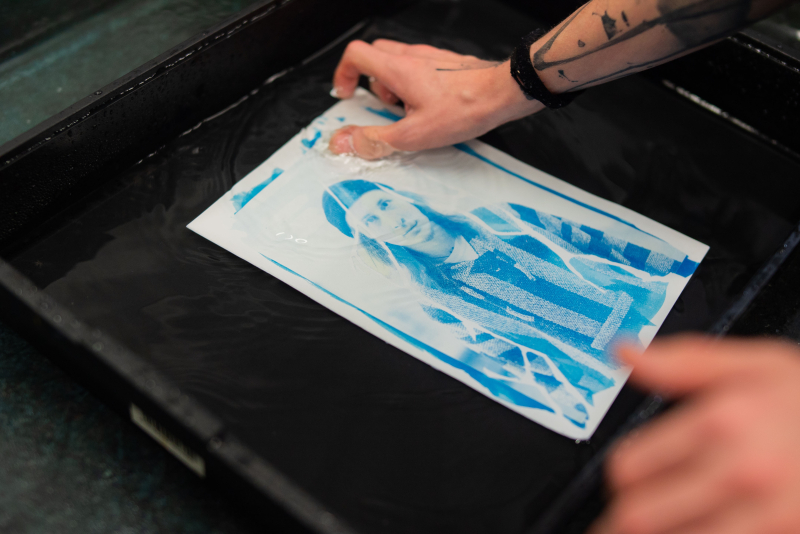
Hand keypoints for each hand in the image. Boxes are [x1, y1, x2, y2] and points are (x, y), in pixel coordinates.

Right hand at [328, 39, 543, 158]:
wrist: (505, 92)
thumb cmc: (465, 108)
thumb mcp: (413, 134)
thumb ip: (376, 139)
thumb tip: (344, 142)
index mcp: (397, 69)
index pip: (355, 54)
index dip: (343, 74)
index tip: (346, 95)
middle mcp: (412, 56)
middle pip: (375, 55)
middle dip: (370, 82)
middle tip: (381, 106)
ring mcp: (431, 57)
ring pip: (398, 61)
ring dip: (394, 84)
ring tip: (409, 111)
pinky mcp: (447, 63)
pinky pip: (420, 67)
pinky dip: (415, 85)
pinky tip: (431, 108)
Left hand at [591, 335, 799, 533]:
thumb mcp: (757, 364)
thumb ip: (683, 361)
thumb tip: (625, 355)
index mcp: (722, 423)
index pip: (629, 467)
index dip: (619, 476)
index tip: (625, 479)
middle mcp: (741, 474)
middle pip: (639, 518)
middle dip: (623, 520)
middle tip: (623, 519)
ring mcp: (768, 519)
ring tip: (658, 526)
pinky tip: (698, 530)